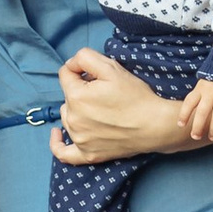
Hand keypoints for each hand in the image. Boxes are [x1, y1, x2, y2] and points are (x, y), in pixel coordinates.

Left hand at [50, 45, 192, 166]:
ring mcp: (79, 139)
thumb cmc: (136, 96)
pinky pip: (63, 153)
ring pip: (68, 117)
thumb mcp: (111, 67)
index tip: (97, 74)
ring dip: (76, 110)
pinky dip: (57, 143)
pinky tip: (57, 134)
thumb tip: (71, 64)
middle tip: (105, 93)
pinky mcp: (87, 154)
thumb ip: (85, 57)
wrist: (155, 125)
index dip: (81, 70)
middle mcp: (73, 119)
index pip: (66, 74)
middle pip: (68, 96)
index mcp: (76, 96)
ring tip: (99, 109)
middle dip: (81, 90)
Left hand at [182, 76, 212, 144]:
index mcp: (200, 88)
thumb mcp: (203, 81)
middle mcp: (210, 93)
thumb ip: (198, 94)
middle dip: (198, 127)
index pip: (189, 103)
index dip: (184, 114)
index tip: (181, 125)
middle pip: (202, 113)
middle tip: (196, 136)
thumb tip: (189, 111)